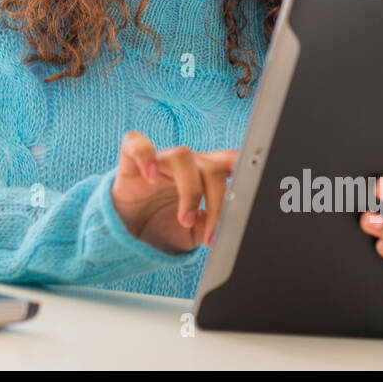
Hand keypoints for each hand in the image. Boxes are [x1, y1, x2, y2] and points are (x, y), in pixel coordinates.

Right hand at [111, 131, 239, 254]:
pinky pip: (138, 145)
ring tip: (185, 219)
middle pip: (211, 167)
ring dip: (189, 191)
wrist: (130, 236)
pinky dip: (145, 156)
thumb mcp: (197, 232)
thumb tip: (234, 227)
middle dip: (216, 201)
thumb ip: (215, 224)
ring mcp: (160, 160)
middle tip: (210, 232)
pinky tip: (150, 176)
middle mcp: (186, 164)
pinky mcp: (132, 161)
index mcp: (205, 176)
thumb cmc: (165, 228)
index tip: (252, 180)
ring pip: (182, 156)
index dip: (241, 164)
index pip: (228, 161)